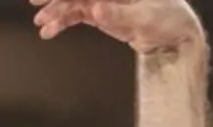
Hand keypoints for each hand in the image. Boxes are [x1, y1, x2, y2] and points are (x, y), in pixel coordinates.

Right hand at [32, 0, 202, 54]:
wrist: (177, 36)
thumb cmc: (169, 19)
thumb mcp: (146, 18)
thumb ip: (120, 15)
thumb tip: (96, 10)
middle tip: (35, 2)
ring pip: (72, 2)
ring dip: (55, 12)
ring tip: (42, 24)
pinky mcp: (100, 13)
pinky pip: (76, 15)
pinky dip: (63, 22)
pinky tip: (50, 30)